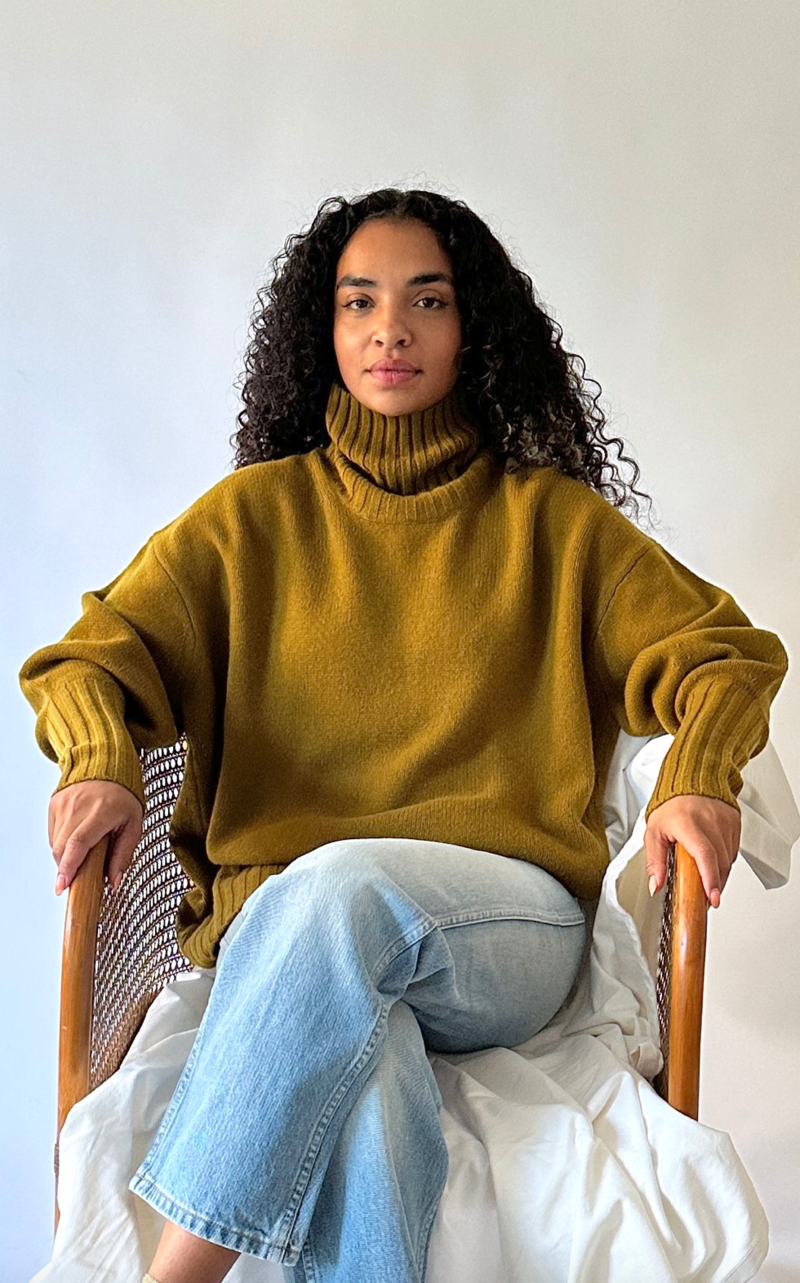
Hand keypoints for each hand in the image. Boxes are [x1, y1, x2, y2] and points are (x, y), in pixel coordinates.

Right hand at [48, 780, 143, 894]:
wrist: (106, 765)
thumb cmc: (123, 798)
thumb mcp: (133, 825)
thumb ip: (123, 855)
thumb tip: (113, 883)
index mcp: (101, 811)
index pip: (79, 843)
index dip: (69, 867)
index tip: (61, 887)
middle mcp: (78, 806)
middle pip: (63, 847)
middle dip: (65, 870)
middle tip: (72, 884)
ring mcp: (63, 804)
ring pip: (56, 843)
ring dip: (65, 858)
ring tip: (82, 855)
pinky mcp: (54, 804)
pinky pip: (54, 834)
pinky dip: (62, 845)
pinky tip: (76, 841)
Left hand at [644, 794, 740, 908]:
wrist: (692, 779)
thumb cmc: (671, 805)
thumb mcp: (654, 832)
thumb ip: (654, 861)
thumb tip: (654, 886)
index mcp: (687, 822)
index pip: (704, 853)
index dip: (709, 878)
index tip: (711, 897)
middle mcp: (709, 821)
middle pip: (719, 862)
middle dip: (714, 885)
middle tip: (706, 900)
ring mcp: (725, 821)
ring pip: (728, 859)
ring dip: (720, 876)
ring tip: (708, 884)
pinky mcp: (734, 822)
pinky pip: (733, 851)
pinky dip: (725, 863)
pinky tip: (714, 865)